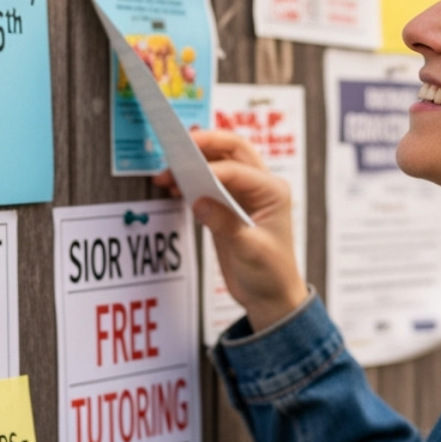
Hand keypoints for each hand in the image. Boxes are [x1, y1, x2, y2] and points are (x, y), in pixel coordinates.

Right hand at [153, 130, 307, 331]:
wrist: (271, 297)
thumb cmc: (271, 274)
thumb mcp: (250, 250)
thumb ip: (225, 223)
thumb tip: (198, 201)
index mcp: (273, 192)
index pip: (237, 169)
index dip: (210, 170)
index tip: (186, 176)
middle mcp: (261, 187)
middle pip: (232, 150)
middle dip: (205, 144)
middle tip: (178, 145)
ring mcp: (244, 195)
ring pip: (219, 163)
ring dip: (194, 162)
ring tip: (167, 171)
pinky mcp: (228, 206)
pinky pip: (208, 183)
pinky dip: (190, 180)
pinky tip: (173, 186)